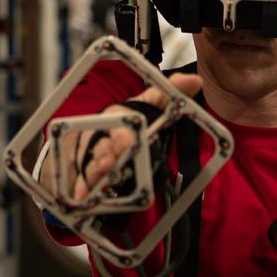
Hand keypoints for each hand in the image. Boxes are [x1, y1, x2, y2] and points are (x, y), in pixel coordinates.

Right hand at [39, 73, 202, 201]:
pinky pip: (82, 179)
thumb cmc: (131, 116)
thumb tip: (194, 81)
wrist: (107, 128)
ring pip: (91, 162)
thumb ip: (169, 94)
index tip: (127, 143)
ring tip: (98, 180)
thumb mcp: (150, 102)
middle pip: (103, 145)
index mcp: (117, 116)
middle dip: (106, 155)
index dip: (123, 135)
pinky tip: (81, 196)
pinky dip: (81, 187)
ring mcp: (92, 153)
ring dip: (94, 172)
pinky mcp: (85, 169)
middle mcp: (102, 133)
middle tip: (110, 164)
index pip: (119, 123)